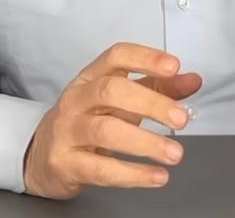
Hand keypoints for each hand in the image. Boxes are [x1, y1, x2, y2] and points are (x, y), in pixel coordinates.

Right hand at [23, 43, 202, 198]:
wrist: (41, 156)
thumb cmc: (88, 120)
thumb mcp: (121, 100)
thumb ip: (158, 88)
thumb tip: (193, 80)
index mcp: (91, 77)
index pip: (116, 57)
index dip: (145, 58)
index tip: (174, 67)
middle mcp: (76, 100)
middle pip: (111, 91)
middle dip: (151, 103)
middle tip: (182, 119)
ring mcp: (67, 131)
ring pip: (105, 131)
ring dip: (146, 143)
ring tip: (175, 153)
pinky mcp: (65, 163)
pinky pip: (100, 168)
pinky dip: (132, 174)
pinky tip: (157, 176)